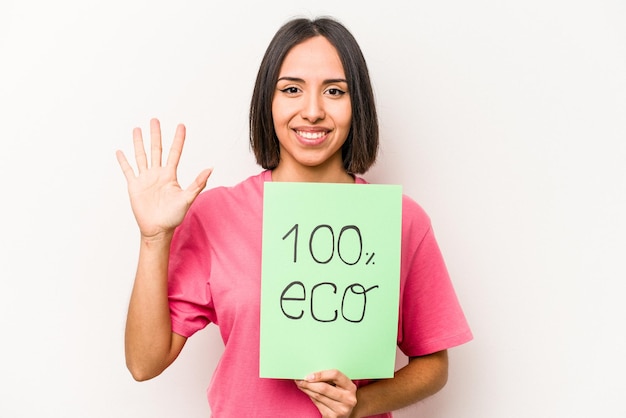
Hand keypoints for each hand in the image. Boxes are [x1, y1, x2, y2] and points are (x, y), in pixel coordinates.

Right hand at [116, 118, 211, 238]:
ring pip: (141, 156)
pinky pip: (128, 171)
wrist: (158, 229)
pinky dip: (124, 161)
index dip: (178, 139)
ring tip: (137, 129)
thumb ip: (198, 183)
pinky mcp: (135, 186)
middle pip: (156, 149)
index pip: (175, 152)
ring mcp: (145, 179)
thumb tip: (210, 169)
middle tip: (154, 120)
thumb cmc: (174, 216)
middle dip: (155, 135)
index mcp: (170, 175)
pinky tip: (120, 152)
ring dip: (139, 143)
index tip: (181, 125)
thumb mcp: (187, 198)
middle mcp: (157, 174)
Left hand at [296, 369, 357, 417]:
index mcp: (350, 387)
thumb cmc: (342, 395)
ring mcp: (340, 409)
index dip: (320, 374)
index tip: (309, 375)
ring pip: (318, 396)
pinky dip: (310, 396)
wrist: (347, 413)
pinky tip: (307, 392)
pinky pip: (317, 404)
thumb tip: (312, 373)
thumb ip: (330, 379)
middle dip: (309, 383)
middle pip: (324, 388)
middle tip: (300, 379)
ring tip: (301, 384)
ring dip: (307, 389)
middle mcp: (348, 399)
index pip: (335, 375)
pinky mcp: (332, 416)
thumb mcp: (341, 386)